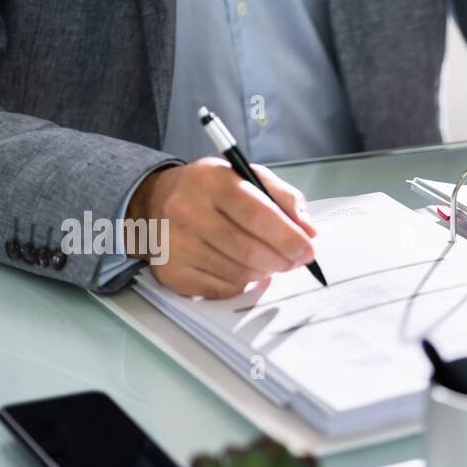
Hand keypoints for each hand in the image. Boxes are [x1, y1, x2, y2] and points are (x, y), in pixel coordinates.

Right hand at [126, 157, 316, 298]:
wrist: (157, 202)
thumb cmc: (214, 192)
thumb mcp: (249, 178)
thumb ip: (285, 198)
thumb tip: (309, 231)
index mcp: (211, 180)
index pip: (258, 215)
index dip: (289, 238)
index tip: (308, 251)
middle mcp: (187, 210)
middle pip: (250, 250)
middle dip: (282, 261)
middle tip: (294, 262)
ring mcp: (175, 243)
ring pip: (239, 273)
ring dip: (263, 272)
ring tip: (266, 260)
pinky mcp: (171, 272)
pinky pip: (222, 288)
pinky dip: (241, 283)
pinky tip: (240, 268)